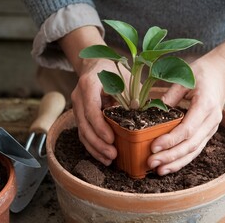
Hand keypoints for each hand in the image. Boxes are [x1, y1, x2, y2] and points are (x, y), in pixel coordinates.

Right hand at [59, 26, 130, 165]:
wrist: (96, 64)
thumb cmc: (114, 70)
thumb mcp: (126, 77)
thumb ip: (135, 93)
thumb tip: (147, 113)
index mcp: (89, 84)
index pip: (91, 109)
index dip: (100, 127)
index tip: (111, 140)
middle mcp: (79, 96)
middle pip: (84, 124)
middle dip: (98, 143)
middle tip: (113, 155)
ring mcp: (77, 106)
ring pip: (82, 132)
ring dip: (94, 148)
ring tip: (109, 160)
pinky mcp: (80, 115)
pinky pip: (83, 133)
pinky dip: (92, 146)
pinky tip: (103, 156)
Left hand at [148, 39, 224, 174]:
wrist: (222, 74)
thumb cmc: (202, 73)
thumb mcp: (185, 78)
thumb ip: (170, 95)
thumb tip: (152, 111)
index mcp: (206, 105)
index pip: (188, 129)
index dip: (171, 140)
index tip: (153, 146)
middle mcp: (212, 120)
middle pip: (191, 144)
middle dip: (170, 156)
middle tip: (151, 162)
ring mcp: (212, 128)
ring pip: (195, 151)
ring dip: (176, 162)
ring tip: (159, 170)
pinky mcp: (208, 132)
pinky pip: (196, 149)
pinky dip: (183, 159)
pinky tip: (169, 165)